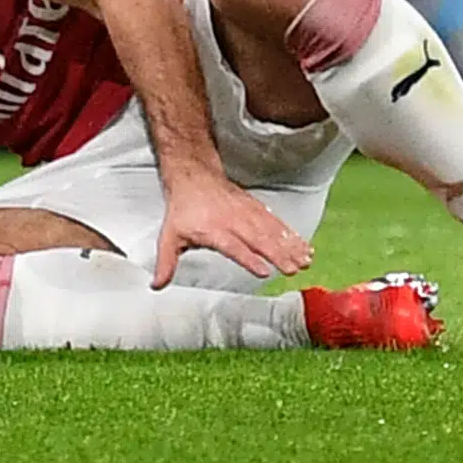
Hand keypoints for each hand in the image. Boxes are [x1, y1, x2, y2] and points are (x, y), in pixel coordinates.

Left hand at [153, 169, 313, 287]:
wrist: (193, 175)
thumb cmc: (183, 209)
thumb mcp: (170, 236)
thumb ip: (166, 262)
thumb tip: (157, 286)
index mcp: (212, 230)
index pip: (233, 246)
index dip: (248, 258)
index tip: (264, 271)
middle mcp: (232, 220)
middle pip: (258, 239)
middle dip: (278, 254)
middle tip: (294, 269)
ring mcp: (246, 212)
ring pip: (271, 230)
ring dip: (290, 245)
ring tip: (305, 260)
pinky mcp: (254, 207)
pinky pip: (275, 221)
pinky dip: (290, 233)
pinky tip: (302, 244)